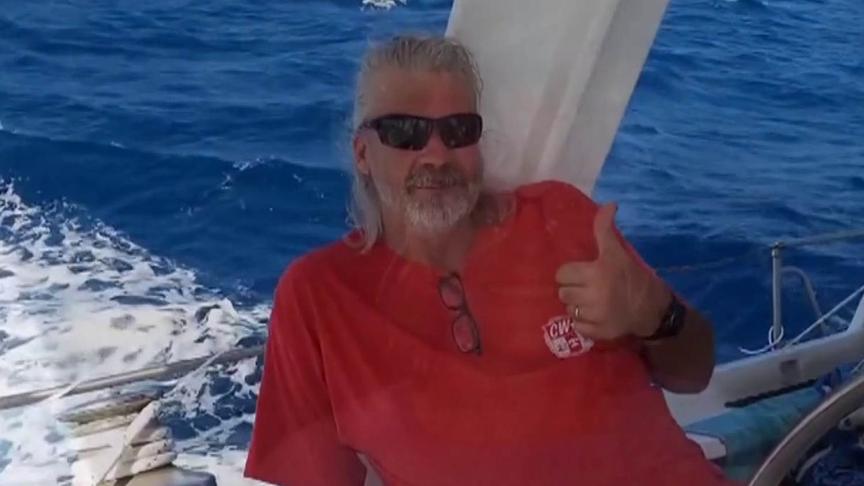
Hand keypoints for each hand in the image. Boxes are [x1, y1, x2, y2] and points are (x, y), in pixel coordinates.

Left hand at [555, 203, 670, 340]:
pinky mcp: (598, 332)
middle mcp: (594, 295)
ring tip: (591, 301)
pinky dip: (583, 322)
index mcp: (597, 272)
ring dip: (577, 305)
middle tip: (586, 287)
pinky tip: (595, 315)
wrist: (654, 309)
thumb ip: (606, 228)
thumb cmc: (634, 276)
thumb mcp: (619, 251)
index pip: (562, 273)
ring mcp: (596, 315)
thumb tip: (610, 204)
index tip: (582, 273)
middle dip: (573, 289)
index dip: (570, 273)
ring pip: (568, 309)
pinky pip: (576, 326)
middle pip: (563, 292)